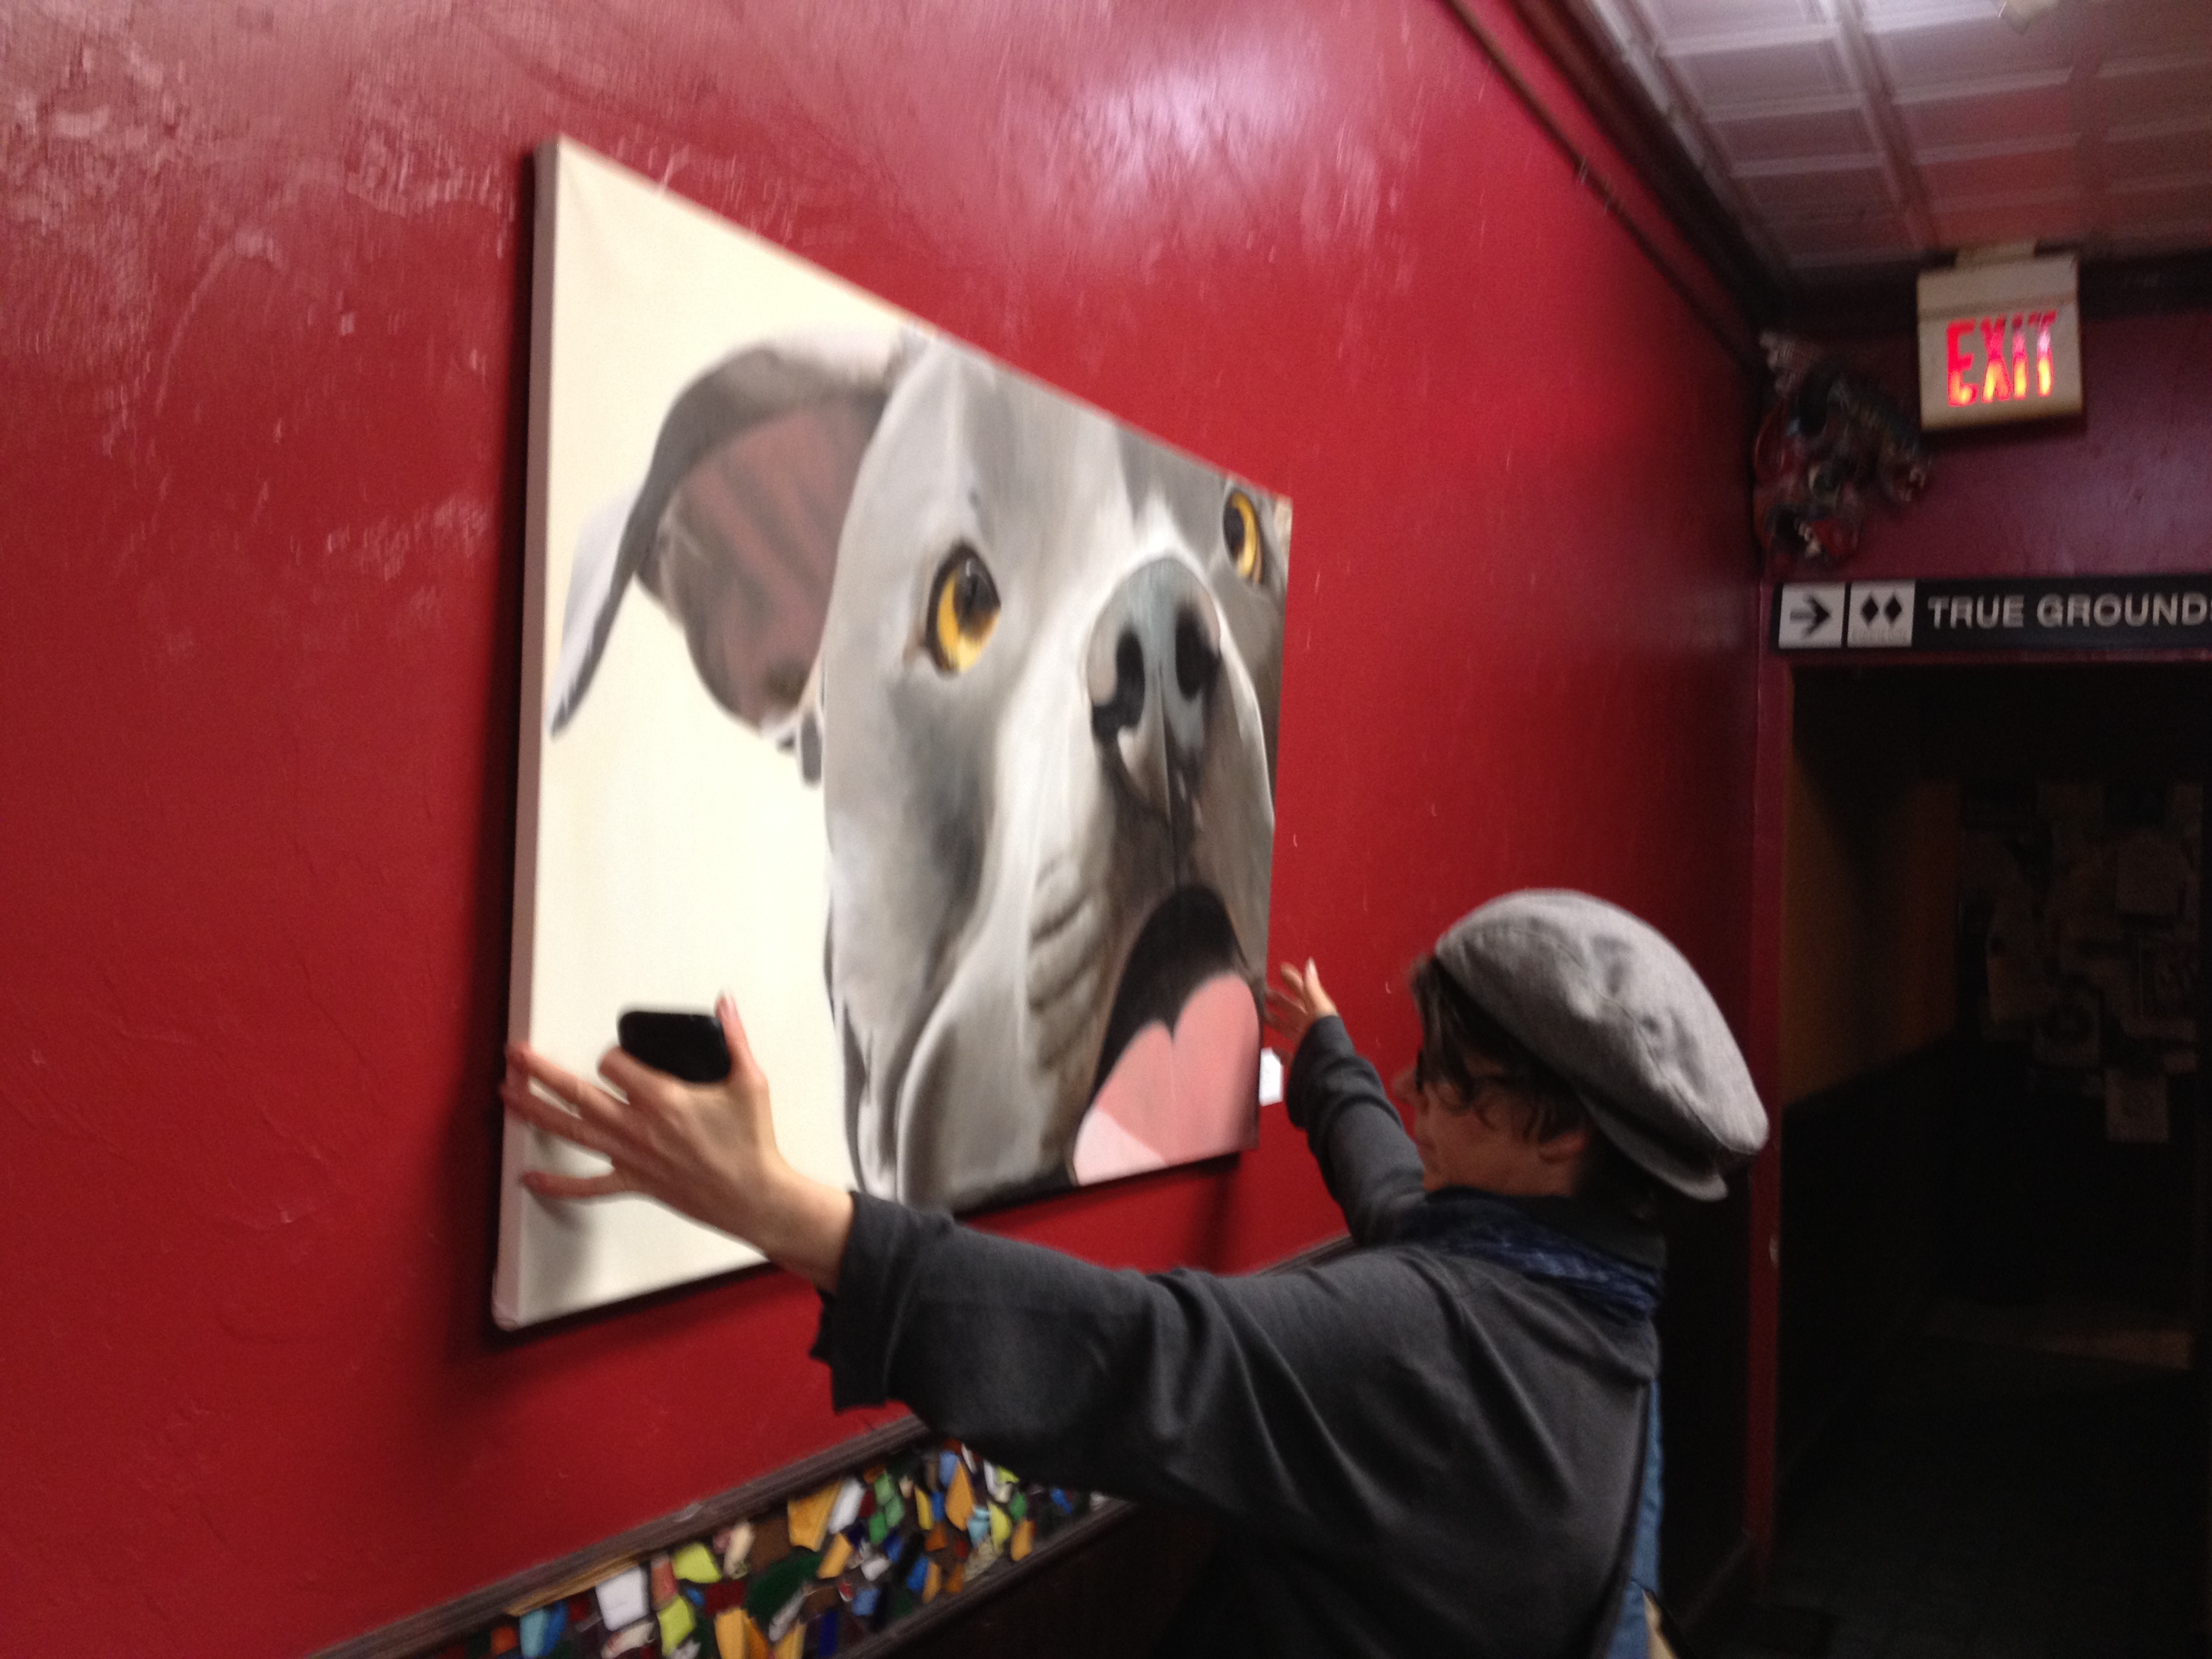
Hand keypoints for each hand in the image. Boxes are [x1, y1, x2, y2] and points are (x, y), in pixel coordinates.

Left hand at [501, 993, 853, 1290]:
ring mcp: (631, 1157)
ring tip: (506, 1095)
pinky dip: (556, 1183)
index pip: (615, 1064)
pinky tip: (530, 1176)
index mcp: (664, 1098)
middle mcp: (638, 1127)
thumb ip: (734, 1038)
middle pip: (577, 1094)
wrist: (755, 1196)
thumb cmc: (752, 1144)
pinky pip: (587, 1186)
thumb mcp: (751, 1082)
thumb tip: (725, 1003)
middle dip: (541, 1072)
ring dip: (534, 1112)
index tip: (617, 1054)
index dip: (612, 1054)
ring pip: (571, 1131)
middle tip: (516, 1054)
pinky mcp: (633, 1182)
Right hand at [1264, 958, 1337, 1058]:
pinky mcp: (1300, 1059)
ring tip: (1262, 1013)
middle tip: (1264, 990)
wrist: (1326, 1065)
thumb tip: (1310, 965)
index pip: (1303, 990)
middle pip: (1292, 1009)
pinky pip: (1288, 1054)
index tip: (1281, 969)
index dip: (1292, 979)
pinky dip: (1279, 1051)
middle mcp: (1311, 1026)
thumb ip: (1311, 987)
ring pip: (1287, 1028)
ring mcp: (1305, 1043)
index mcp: (1316, 1012)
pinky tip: (1273, 1049)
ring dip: (1276, 1020)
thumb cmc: (1325, 1036)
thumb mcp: (1319, 1007)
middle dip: (1279, 999)